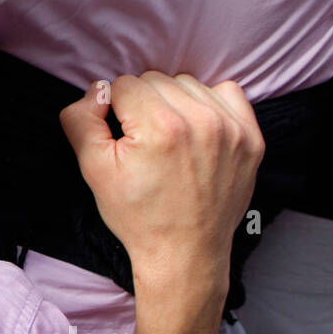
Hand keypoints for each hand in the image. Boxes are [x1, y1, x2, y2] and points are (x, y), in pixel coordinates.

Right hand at [60, 73, 263, 300]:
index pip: (123, 84)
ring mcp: (231, 129)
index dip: (114, 110)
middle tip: (144, 144)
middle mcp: (200, 121)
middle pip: (155, 80)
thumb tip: (96, 90)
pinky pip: (226, 92)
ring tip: (169, 140)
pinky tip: (196, 131)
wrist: (184, 253)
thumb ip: (81, 120)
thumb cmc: (138, 216)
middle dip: (142, 105)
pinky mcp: (251, 138)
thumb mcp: (93, 170)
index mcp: (160, 127)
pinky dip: (207, 104)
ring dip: (173, 103)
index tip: (122, 140)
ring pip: (187, 84)